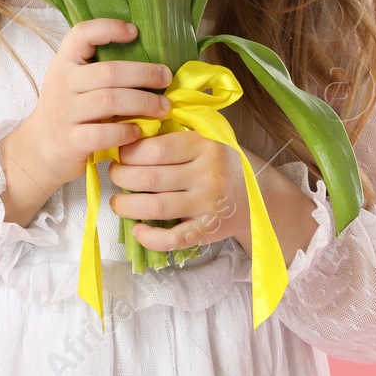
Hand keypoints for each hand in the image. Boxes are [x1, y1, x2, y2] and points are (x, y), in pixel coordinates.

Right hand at [0, 19, 171, 225]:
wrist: (38, 149)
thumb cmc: (68, 111)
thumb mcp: (74, 83)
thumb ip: (101, 71)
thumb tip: (151, 63)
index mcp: (64, 63)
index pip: (81, 34)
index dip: (108, 28)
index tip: (135, 32)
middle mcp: (61, 83)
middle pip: (109, 72)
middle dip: (144, 74)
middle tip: (166, 78)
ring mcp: (64, 112)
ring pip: (110, 101)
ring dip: (143, 103)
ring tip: (163, 107)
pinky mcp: (69, 141)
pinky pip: (103, 133)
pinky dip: (126, 131)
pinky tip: (139, 131)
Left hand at [109, 131, 249, 251]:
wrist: (260, 197)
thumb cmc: (223, 163)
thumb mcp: (207, 139)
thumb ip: (175, 137)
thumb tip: (129, 137)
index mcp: (204, 146)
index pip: (156, 149)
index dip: (129, 152)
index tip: (121, 153)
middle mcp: (207, 175)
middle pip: (149, 178)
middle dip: (121, 177)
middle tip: (115, 175)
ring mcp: (207, 205)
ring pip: (155, 207)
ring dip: (126, 206)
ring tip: (118, 203)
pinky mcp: (207, 231)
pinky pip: (172, 239)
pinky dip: (149, 237)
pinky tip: (137, 230)